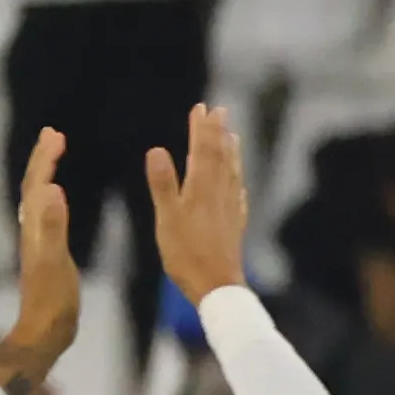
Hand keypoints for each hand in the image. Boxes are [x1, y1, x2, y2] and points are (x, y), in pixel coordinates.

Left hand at [0, 130, 80, 394]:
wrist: (44, 332)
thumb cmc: (52, 302)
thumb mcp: (55, 262)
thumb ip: (54, 226)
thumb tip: (53, 189)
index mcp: (34, 228)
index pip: (36, 185)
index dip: (45, 159)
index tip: (57, 136)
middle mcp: (32, 231)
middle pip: (33, 188)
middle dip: (42, 160)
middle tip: (54, 135)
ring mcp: (38, 242)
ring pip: (37, 200)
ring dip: (45, 175)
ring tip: (55, 158)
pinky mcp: (46, 254)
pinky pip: (46, 216)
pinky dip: (51, 198)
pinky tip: (59, 201)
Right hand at [147, 102, 253, 304]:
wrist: (217, 287)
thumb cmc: (187, 255)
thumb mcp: (166, 219)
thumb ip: (163, 184)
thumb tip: (156, 150)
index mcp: (201, 191)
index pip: (202, 151)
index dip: (202, 129)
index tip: (202, 107)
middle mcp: (219, 195)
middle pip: (220, 157)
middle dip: (218, 133)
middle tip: (220, 111)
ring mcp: (229, 210)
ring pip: (232, 174)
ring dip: (231, 152)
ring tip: (233, 137)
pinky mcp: (234, 226)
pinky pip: (238, 195)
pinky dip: (236, 181)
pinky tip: (238, 183)